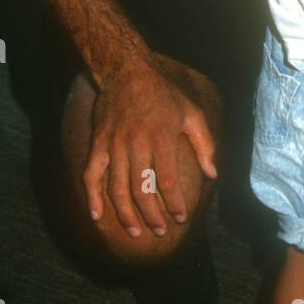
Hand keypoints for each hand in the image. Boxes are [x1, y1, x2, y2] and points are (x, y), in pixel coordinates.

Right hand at [83, 62, 217, 238]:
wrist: (127, 71)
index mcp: (161, 137)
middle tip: (159, 231)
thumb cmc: (164, 94)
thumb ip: (204, 144)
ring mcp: (114, 144)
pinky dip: (92, 197)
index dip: (174, 202)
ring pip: (117, 187)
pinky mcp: (97, 143)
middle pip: (141, 189)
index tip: (180, 218)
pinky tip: (96, 215)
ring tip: (135, 232)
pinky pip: (91, 174)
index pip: (168, 179)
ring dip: (125, 213)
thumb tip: (212, 174)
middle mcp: (136, 143)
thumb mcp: (192, 113)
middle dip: (151, 215)